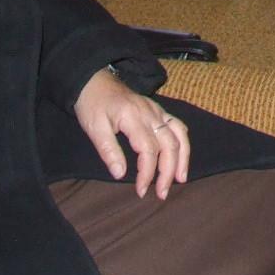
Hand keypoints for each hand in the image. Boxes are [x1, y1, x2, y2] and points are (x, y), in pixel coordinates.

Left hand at [73, 70, 191, 196]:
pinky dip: (182, 143)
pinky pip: (177, 126)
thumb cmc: (92, 104)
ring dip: (182, 158)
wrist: (94, 80)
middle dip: (168, 171)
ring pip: (179, 134)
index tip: (141, 190)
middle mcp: (151, 113)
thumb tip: (120, 174)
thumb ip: (108, 151)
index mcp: (134, 117)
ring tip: (180, 179)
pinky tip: (181, 156)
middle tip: (162, 194)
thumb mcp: (94, 128)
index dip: (147, 173)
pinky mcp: (158, 111)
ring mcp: (157, 110)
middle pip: (169, 144)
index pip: (149, 149)